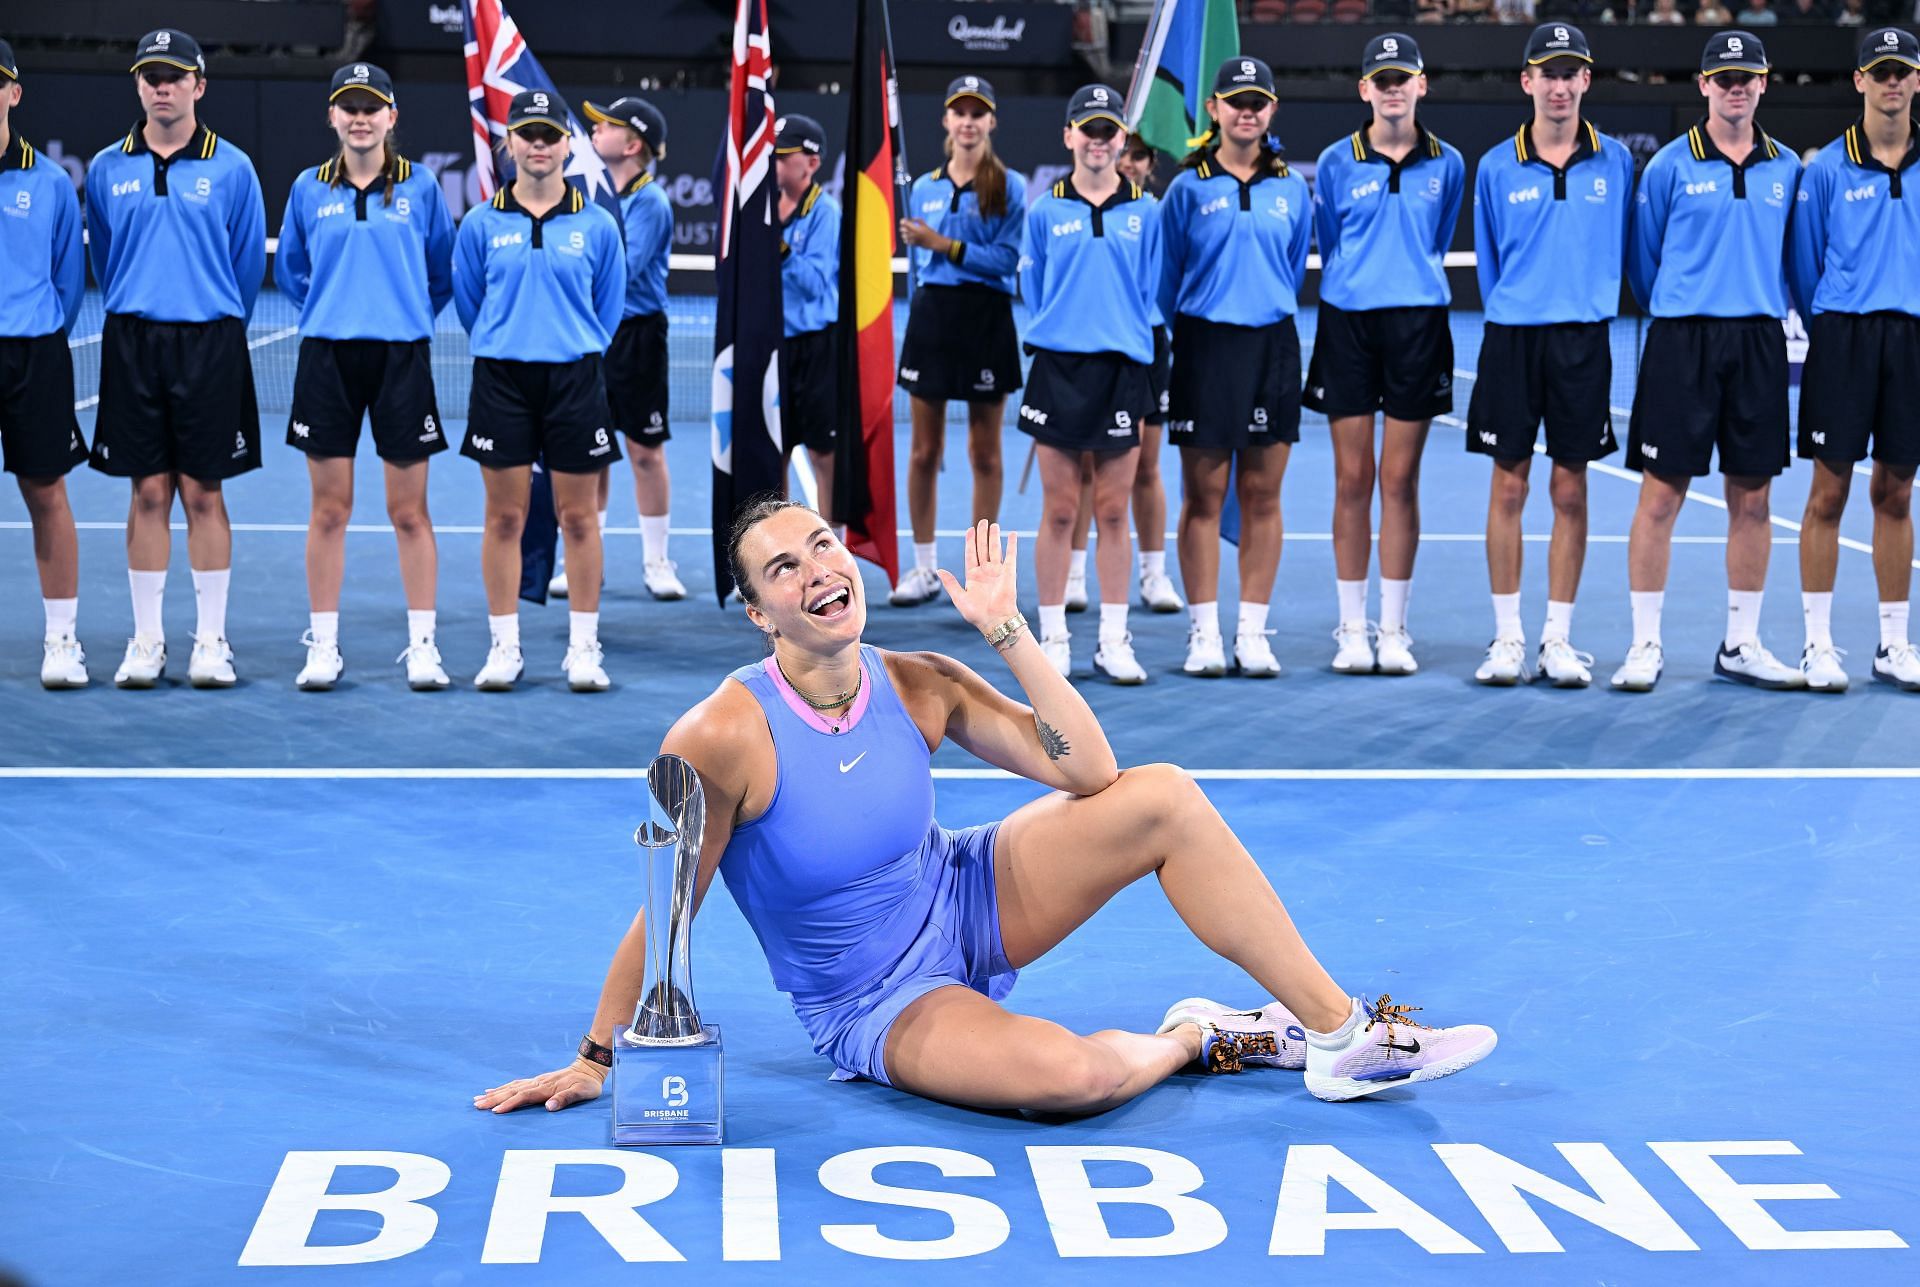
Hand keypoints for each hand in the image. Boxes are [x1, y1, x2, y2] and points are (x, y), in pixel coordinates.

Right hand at [473, 1057, 606, 1113]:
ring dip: (495, 1093)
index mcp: (547, 1088)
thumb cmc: (587, 1084)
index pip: (524, 1096)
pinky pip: (515, 1084)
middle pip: (512, 1091)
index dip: (510, 1103)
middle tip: (477, 1105)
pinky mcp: (536, 1081)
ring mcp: (536, 1081)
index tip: (496, 1111)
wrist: (589, 1068)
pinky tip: (493, 1090)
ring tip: (478, 1099)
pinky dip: (502, 1087)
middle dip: (494, 1098)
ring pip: (511, 1087)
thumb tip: (550, 1107)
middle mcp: (538, 1083)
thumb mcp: (582, 1092)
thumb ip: (565, 1099)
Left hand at [898, 218, 938, 249]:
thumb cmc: (930, 232)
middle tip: (905, 226)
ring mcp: (913, 240)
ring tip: (906, 232)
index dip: (903, 221)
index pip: (905, 223)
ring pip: (903, 236)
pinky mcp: (914, 244)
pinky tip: (908, 237)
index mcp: (916, 229)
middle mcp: (914, 235)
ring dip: (903, 233)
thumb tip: (911, 218)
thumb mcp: (925, 224)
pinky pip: (906, 242)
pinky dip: (905, 239)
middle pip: (902, 229)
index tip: (904, 220)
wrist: (934, 242)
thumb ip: (917, 220)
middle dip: (903, 227)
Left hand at [936, 519, 1019, 632]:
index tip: (970, 529)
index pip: (971, 554)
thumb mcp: (959, 599)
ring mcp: (997, 571)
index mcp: (973, 576)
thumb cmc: (977, 614)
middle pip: (983, 548)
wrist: (995, 621)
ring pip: (995, 549)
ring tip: (994, 524)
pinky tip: (1012, 534)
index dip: (970, 541)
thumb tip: (939, 570)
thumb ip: (951, 583)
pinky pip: (1010, 556)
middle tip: (983, 521)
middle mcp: (985, 572)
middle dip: (982, 535)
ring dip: (994, 537)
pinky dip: (1011, 545)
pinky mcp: (1009, 573)